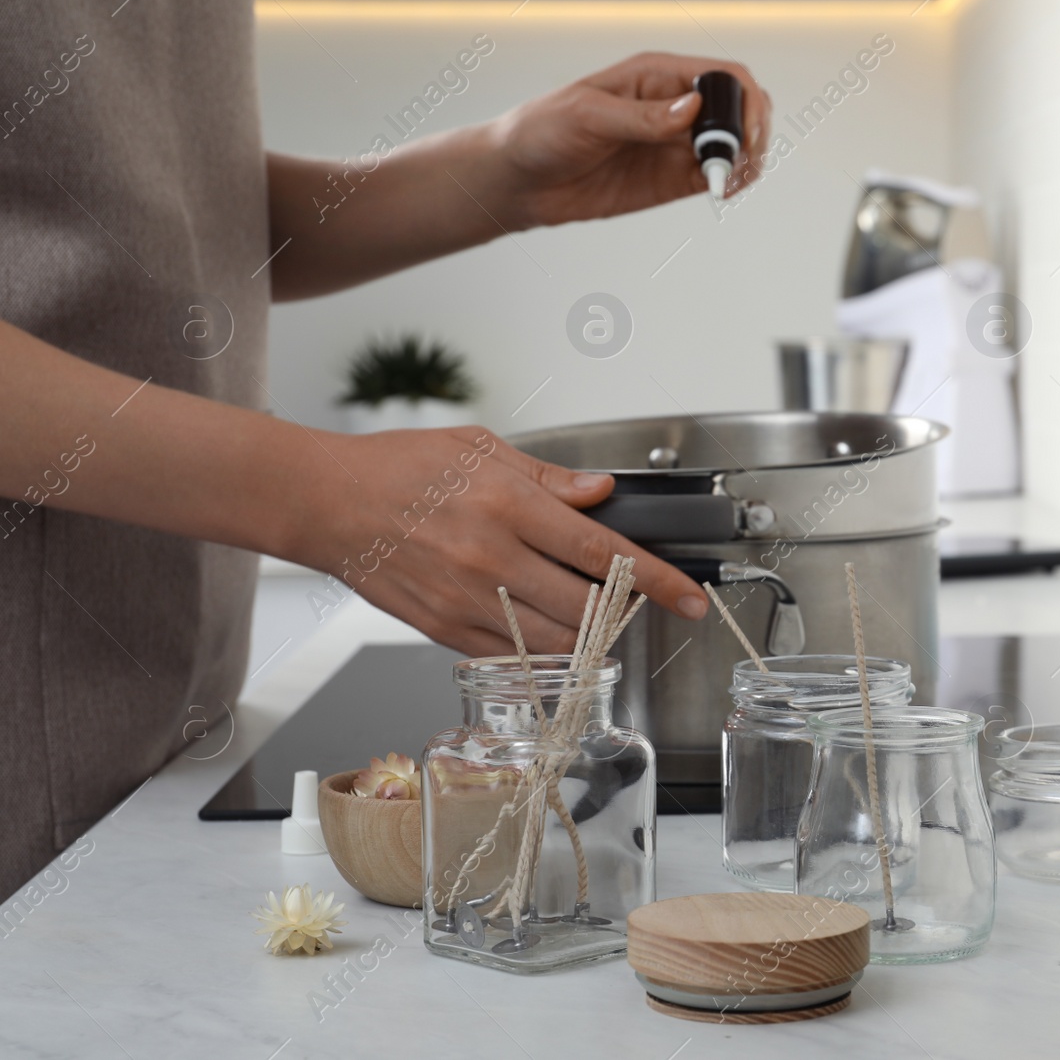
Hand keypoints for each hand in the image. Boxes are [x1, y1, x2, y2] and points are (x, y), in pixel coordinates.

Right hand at [293, 427, 707, 655]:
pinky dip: (542, 650)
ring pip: (555, 640)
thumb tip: (601, 493)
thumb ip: (548, 479)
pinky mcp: (444, 630)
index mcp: (507, 505)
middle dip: (628, 610)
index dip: (658, 579)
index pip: (604, 551)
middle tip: (644, 602)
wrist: (323, 503)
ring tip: (598, 615)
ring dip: (590, 635)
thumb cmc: (398, 467)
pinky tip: (549, 630)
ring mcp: (467, 602)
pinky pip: (512, 655)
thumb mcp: (480, 449)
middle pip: (588, 604)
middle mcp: (491, 559)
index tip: (691, 597)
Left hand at [490, 52, 771, 227]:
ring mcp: (675, 144)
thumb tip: (691, 109)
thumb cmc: (542, 131)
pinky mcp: (672, 178)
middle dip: (752, 132)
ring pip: (735, 144)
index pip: (722, 76)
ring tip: (728, 182)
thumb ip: (642, 117)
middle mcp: (673, 106)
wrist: (521, 179)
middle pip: (739, 108)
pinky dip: (730, 182)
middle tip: (736, 162)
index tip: (738, 135)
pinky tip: (721, 191)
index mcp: (656, 75)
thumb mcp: (588, 115)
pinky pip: (716, 175)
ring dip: (745, 161)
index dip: (742, 102)